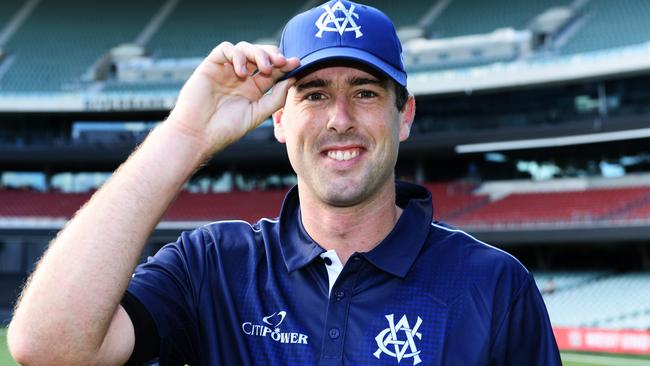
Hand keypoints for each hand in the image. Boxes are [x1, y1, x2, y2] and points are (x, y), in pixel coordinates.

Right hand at [168, 41, 299, 156]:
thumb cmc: (226, 129)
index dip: (284, 65)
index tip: (296, 63)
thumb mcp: (257, 114)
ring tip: (264, 68)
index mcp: (254, 89)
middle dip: (273, 55)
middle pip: (261, 55)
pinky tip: (241, 72)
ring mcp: (226, 70)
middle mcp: (241, 77)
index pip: (273, 71)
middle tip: (281, 62)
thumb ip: (275, 98)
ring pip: (245, 48)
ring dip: (258, 53)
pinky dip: (237, 55)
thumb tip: (291, 80)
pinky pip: (226, 49)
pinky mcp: (211, 65)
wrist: (198, 135)